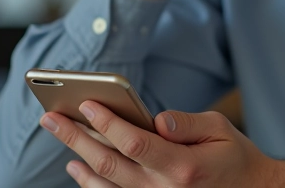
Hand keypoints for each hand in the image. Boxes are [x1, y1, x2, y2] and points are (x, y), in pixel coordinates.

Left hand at [40, 102, 284, 186]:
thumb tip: (157, 119)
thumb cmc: (233, 156)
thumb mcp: (219, 130)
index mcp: (183, 166)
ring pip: (104, 184)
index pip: (134, 143)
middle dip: (76, 137)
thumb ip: (187, 123)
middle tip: (51, 117)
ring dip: (78, 159)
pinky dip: (90, 183)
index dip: (108, 123)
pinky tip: (78, 166)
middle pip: (109, 163)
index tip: (87, 104)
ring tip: (59, 134)